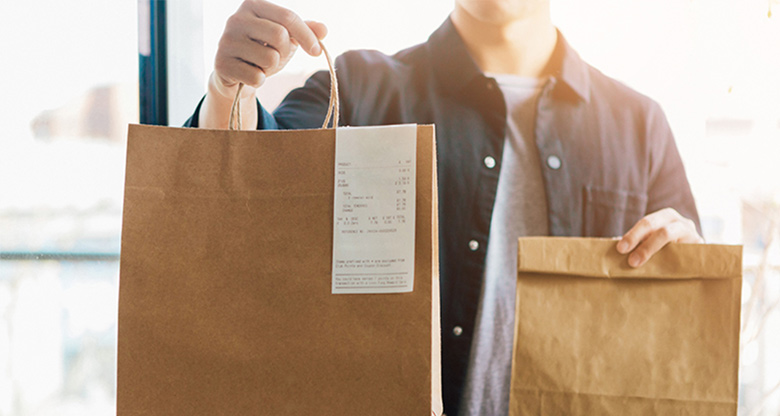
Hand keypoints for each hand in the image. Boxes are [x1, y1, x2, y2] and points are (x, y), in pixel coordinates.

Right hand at [212, 0, 327, 97]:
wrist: (235, 72)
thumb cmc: (263, 49)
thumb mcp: (286, 37)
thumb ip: (305, 30)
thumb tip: (324, 30)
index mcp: (252, 4)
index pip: (288, 17)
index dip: (307, 36)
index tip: (317, 51)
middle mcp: (236, 19)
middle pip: (279, 36)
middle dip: (285, 51)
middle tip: (277, 56)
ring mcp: (226, 41)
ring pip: (269, 58)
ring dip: (271, 67)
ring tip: (260, 63)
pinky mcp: (221, 64)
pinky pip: (256, 77)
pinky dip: (259, 80)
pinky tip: (249, 73)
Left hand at [617, 208, 702, 267]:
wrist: (697, 256)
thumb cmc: (667, 247)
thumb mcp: (652, 241)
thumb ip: (637, 243)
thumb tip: (613, 246)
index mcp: (665, 216)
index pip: (647, 222)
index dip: (633, 235)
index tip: (620, 248)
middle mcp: (681, 222)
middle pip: (660, 229)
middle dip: (642, 243)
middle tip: (630, 260)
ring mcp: (693, 234)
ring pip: (671, 237)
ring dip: (652, 250)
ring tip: (639, 263)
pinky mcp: (702, 248)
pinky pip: (687, 254)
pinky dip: (674, 261)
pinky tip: (663, 271)